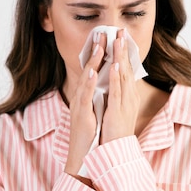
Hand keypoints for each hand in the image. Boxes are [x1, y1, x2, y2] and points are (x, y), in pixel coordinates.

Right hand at [64, 33, 106, 178]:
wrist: (83, 158)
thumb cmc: (92, 136)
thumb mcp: (98, 112)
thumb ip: (101, 98)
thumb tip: (109, 85)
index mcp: (88, 96)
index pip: (94, 70)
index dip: (100, 53)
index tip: (108, 37)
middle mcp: (82, 97)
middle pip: (89, 69)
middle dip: (97, 50)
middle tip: (104, 33)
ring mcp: (80, 105)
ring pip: (85, 79)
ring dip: (93, 61)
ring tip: (99, 45)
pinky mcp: (81, 115)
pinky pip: (84, 96)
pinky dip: (88, 83)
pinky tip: (92, 72)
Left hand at [100, 29, 139, 143]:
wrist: (116, 152)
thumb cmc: (114, 132)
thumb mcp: (118, 109)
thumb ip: (118, 95)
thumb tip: (117, 82)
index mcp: (128, 96)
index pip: (127, 70)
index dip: (124, 53)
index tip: (121, 37)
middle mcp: (129, 97)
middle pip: (127, 68)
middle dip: (123, 49)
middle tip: (121, 30)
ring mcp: (125, 104)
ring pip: (123, 76)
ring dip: (120, 57)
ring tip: (118, 41)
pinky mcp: (118, 112)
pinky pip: (116, 92)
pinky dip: (116, 78)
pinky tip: (114, 65)